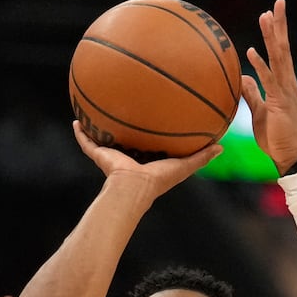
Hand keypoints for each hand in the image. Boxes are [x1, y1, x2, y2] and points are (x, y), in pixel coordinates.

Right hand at [71, 122, 221, 199]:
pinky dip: (80, 133)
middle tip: (123, 108)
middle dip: (122, 127)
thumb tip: (221, 147)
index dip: (148, 133)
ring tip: (93, 110)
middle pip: (123, 139)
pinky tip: (75, 120)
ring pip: (102, 139)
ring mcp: (111, 156)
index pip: (147, 144)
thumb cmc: (159, 180)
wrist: (134, 187)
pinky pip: (86, 143)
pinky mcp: (99, 155)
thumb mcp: (184, 165)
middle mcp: (127, 157)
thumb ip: (201, 157)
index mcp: (145, 160)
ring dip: (97, 127)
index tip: (151, 118)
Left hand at [238, 0, 296, 174]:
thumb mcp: (260, 112)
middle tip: (277, 3)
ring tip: (266, 15)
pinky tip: (251, 51)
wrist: (289, 156)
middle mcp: (287, 83)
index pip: (280, 53)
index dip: (275, 33)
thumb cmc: (275, 138)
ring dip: (271, 36)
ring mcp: (285, 91)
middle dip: (279, 25)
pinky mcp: (280, 102)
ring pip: (279, 58)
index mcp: (283, 84)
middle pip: (283, 48)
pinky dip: (260, 65)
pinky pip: (269, 80)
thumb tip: (243, 77)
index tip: (270, 15)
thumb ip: (252, 94)